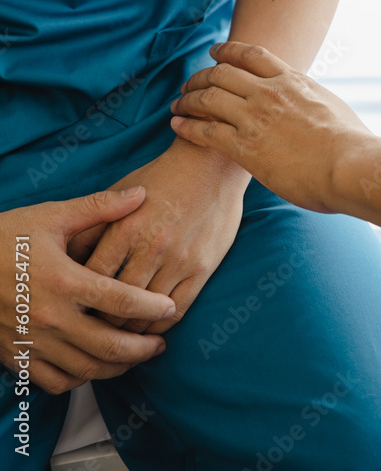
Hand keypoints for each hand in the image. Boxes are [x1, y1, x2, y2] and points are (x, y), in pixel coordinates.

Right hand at [0, 189, 175, 394]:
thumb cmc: (6, 236)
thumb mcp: (52, 216)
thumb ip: (98, 208)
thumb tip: (140, 194)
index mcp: (64, 280)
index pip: (120, 301)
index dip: (151, 306)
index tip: (170, 307)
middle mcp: (50, 317)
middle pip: (108, 344)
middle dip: (142, 348)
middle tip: (160, 343)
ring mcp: (33, 341)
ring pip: (86, 369)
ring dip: (117, 367)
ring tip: (136, 356)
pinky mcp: (17, 356)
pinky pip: (55, 382)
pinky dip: (80, 380)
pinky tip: (94, 367)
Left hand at [82, 139, 247, 334]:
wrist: (212, 164)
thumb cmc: (162, 177)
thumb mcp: (123, 192)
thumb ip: (98, 222)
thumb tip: (69, 256)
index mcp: (126, 226)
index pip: (94, 277)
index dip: (80, 298)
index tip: (73, 308)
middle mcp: (152, 245)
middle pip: (117, 301)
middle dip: (101, 322)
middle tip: (90, 332)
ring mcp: (179, 258)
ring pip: (146, 311)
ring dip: (130, 330)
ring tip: (118, 337)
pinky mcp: (202, 267)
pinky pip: (177, 310)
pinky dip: (160, 325)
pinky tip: (149, 327)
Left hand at [170, 42, 370, 213]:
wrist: (349, 165)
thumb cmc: (351, 143)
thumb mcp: (333, 106)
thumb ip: (315, 101)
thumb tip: (317, 106)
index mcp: (292, 79)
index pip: (251, 54)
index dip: (227, 50)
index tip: (214, 52)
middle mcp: (269, 92)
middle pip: (221, 73)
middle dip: (200, 77)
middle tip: (188, 84)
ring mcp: (255, 117)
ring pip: (208, 98)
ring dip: (187, 100)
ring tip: (177, 105)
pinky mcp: (246, 147)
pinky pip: (205, 131)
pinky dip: (187, 126)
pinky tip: (176, 127)